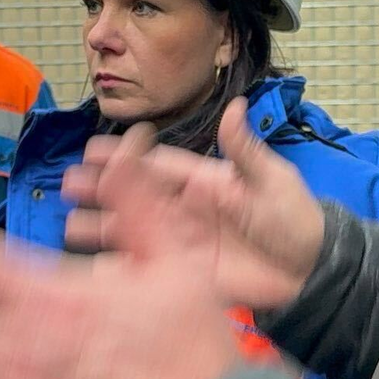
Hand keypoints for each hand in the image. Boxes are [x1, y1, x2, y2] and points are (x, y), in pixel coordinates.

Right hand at [63, 97, 326, 310]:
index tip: (92, 150)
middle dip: (100, 190)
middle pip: (134, 196)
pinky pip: (146, 266)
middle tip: (67, 185)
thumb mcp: (272, 181)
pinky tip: (94, 266)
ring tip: (69, 225)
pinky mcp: (184, 273)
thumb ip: (245, 149)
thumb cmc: (294, 219)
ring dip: (101, 227)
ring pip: (133, 231)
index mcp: (203, 180)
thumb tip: (235, 105)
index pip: (156, 165)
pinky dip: (120, 265)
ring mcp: (181, 242)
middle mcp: (184, 208)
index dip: (124, 157)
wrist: (311, 271)